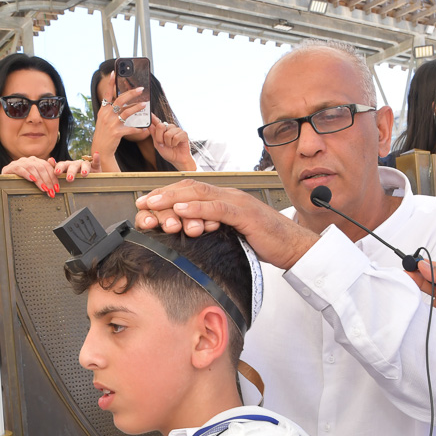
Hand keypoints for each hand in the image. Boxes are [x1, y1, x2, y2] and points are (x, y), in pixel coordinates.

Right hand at [1, 155, 64, 196]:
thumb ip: (45, 174)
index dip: (53, 177)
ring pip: (32, 168)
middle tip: (51, 191)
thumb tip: (56, 173)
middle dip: (48, 180)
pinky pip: (20, 169)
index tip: (57, 188)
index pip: (47, 167)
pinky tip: (32, 180)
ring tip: (44, 189)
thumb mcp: (35, 178)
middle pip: (41, 167)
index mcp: (35, 161)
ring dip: (39, 179)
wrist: (4, 181)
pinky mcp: (10, 167)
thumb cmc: (21, 181)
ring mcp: (19, 162)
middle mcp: (28, 160)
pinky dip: (27, 174)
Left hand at [53, 153, 99, 181]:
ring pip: (84, 164)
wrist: (89, 178)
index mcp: (67, 167)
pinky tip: (96, 154)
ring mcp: (85, 165)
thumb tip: (49, 159)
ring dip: (84, 168)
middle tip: (69, 179)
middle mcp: (76, 164)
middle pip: (72, 166)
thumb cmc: (74, 177)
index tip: (56, 173)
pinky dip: (96, 158)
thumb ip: (57, 168)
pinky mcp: (95, 166)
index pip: (62, 165)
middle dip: (71, 172)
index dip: (59, 168)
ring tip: (83, 174)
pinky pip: (96, 161)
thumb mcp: (65, 175)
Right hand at [90, 80, 146, 171]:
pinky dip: (138, 129)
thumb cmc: (104, 133)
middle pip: (120, 100)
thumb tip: (123, 102)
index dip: (111, 83)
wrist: (101, 148)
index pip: (107, 94)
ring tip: (144, 105)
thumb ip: (110, 110)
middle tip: (141, 89)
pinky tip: (144, 129)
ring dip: (137, 107)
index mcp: (103, 111)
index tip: (115, 73)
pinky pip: (130, 128)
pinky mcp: (116, 133)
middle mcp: (106, 115)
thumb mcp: (104, 120)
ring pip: (126, 112)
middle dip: (131, 93)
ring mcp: (111, 124)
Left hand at [134, 179, 317, 269]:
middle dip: (163, 194)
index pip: (191, 192)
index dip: (167, 195)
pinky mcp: (245, 214)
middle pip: (190, 188)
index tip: (147, 204)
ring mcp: (237, 202)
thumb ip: (216, 230)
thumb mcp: (234, 235)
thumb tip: (194, 236)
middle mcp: (229, 195)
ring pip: (200, 195)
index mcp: (226, 200)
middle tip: (142, 203)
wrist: (294, 247)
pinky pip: (217, 208)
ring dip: (173, 199)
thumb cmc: (267, 242)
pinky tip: (181, 211)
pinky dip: (197, 209)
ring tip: (153, 204)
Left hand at [149, 115, 195, 170]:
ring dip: (168, 143)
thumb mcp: (157, 144)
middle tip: (163, 143)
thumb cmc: (168, 152)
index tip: (149, 112)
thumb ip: (154, 134)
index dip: (152, 117)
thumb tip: (149, 125)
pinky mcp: (184, 133)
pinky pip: (176, 137)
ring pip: (168, 134)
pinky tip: (176, 144)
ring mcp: (177, 129)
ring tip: (171, 145)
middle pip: (160, 126)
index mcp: (163, 129)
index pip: (156, 121)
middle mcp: (169, 127)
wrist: (177, 160)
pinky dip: (174, 144)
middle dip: (160, 138)